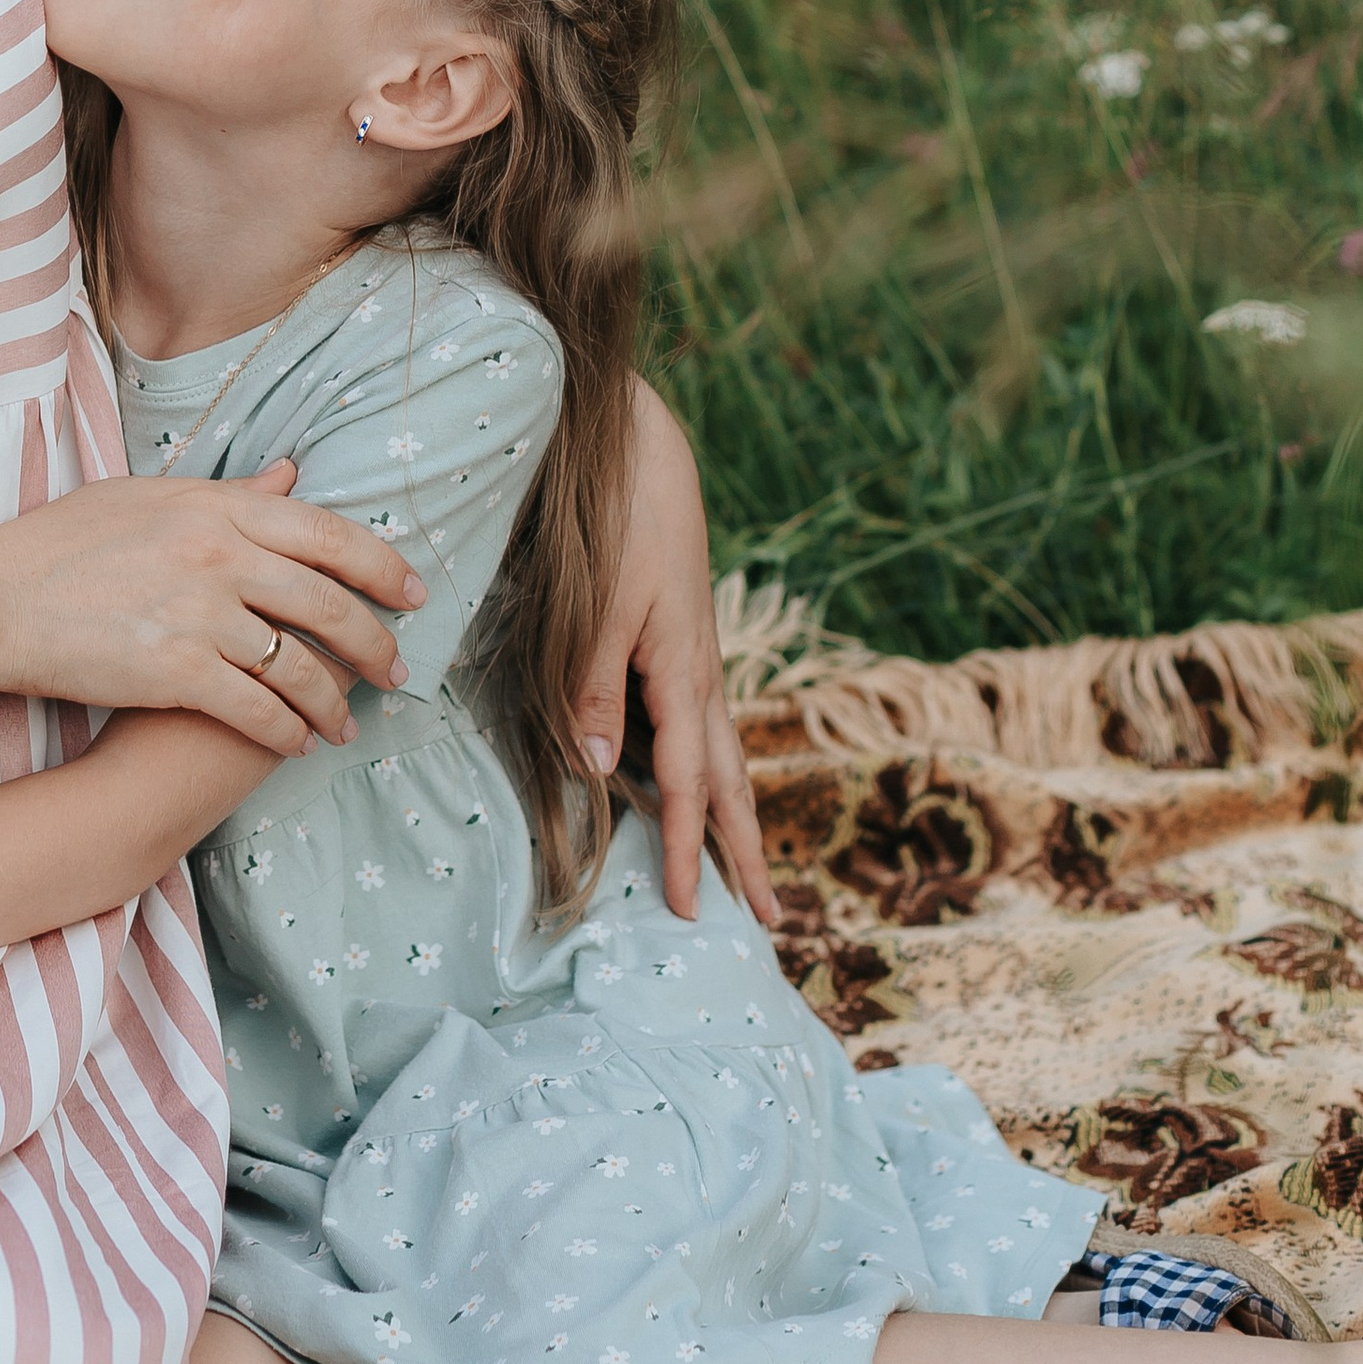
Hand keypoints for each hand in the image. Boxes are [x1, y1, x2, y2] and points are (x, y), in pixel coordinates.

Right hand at [0, 465, 424, 757]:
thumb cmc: (61, 544)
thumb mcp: (148, 498)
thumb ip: (227, 494)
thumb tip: (289, 477)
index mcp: (216, 507)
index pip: (327, 534)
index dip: (381, 566)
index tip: (411, 592)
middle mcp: (220, 555)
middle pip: (329, 603)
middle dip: (374, 643)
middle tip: (398, 668)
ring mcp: (202, 614)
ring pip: (300, 665)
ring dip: (334, 701)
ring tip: (347, 723)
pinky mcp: (178, 671)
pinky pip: (258, 709)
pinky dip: (287, 730)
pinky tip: (297, 742)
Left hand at [570, 380, 778, 927]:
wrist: (642, 446)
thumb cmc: (618, 521)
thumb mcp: (597, 609)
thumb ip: (594, 690)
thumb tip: (598, 770)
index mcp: (682, 675)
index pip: (685, 786)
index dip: (685, 851)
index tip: (691, 912)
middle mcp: (699, 673)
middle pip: (730, 782)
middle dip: (746, 851)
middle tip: (769, 918)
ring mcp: (695, 654)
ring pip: (723, 751)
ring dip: (735, 812)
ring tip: (745, 863)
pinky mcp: (681, 635)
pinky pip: (703, 720)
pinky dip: (708, 763)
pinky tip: (695, 771)